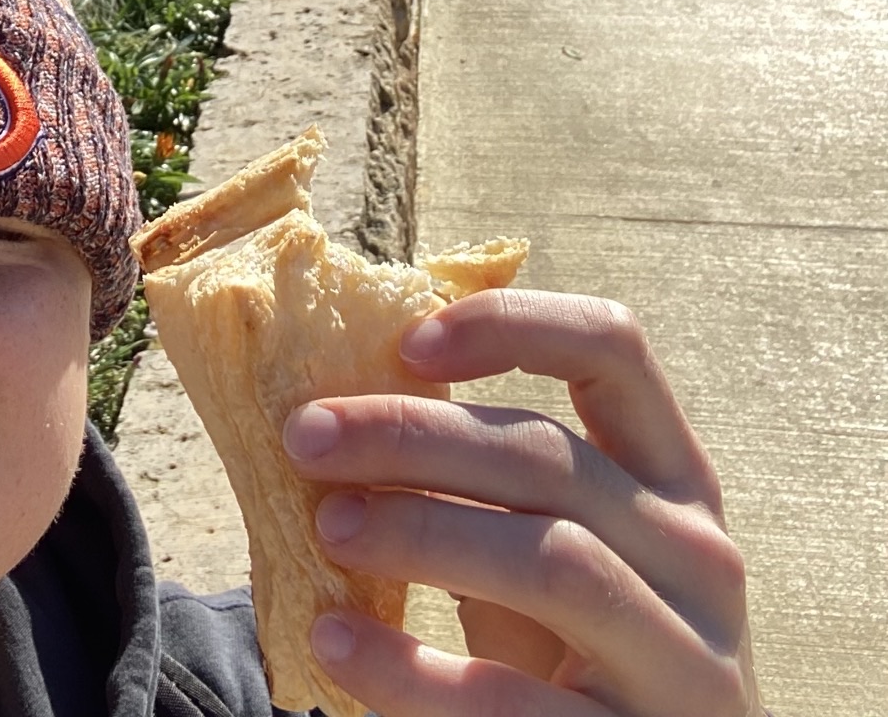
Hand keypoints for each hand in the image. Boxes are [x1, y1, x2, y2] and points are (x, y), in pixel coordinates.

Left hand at [282, 287, 764, 715]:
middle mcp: (698, 555)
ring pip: (551, 562)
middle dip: (413, 436)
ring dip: (422, 534)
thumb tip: (339, 401)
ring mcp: (685, 658)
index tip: (406, 343)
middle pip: (550, 458)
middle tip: (306, 437)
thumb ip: (488, 477)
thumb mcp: (554, 543)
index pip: (614, 349)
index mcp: (674, 478)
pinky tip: (336, 642)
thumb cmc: (576, 647)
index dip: (511, 325)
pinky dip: (413, 670)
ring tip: (324, 527)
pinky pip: (513, 699)